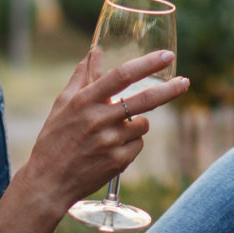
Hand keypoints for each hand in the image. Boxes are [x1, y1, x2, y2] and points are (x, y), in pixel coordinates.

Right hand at [17, 47, 188, 207]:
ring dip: (136, 124)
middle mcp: (99, 119)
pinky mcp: (117, 161)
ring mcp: (110, 142)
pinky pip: (138, 145)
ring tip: (112, 133)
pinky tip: (111, 149)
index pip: (121, 76)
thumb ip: (82, 76)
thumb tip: (96, 50)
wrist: (48, 182)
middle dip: (169, 90)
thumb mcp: (62, 104)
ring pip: (142, 124)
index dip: (147, 64)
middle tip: (185, 82)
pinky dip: (130, 143)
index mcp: (84, 101)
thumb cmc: (54, 138)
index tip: (166, 56)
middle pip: (145, 100)